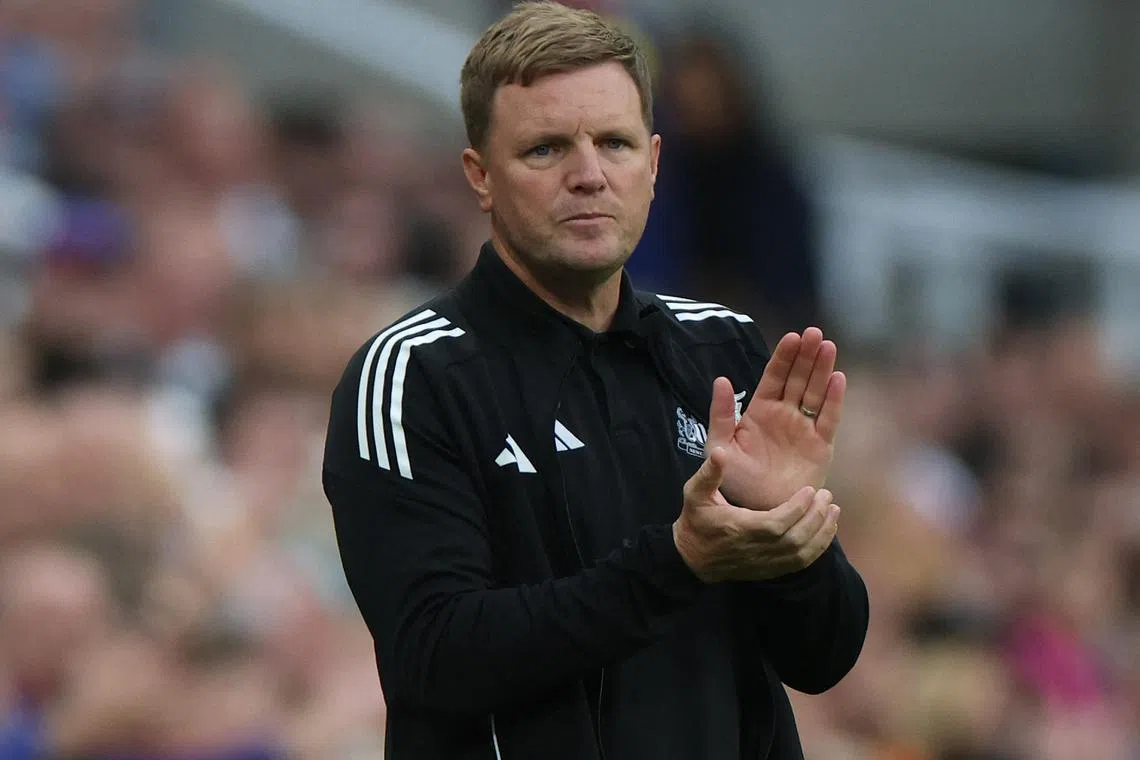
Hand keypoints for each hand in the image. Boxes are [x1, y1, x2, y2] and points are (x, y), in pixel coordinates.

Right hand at [673, 447, 840, 582]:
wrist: (691, 557)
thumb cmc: (696, 521)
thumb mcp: (694, 493)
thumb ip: (708, 474)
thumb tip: (720, 452)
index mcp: (738, 528)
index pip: (775, 524)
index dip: (797, 509)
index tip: (810, 490)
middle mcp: (754, 549)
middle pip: (794, 539)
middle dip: (815, 517)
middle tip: (827, 495)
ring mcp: (764, 562)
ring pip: (801, 553)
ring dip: (822, 533)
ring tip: (833, 510)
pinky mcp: (770, 570)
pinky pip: (800, 564)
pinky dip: (818, 549)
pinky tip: (827, 531)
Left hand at [707, 327, 845, 509]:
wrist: (756, 510)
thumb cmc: (735, 480)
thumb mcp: (721, 445)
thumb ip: (721, 414)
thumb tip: (721, 380)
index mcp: (761, 411)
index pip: (774, 377)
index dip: (784, 357)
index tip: (793, 336)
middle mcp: (785, 415)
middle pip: (799, 378)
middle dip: (807, 355)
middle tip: (815, 333)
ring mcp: (804, 428)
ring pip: (815, 393)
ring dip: (822, 370)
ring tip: (828, 346)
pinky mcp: (820, 445)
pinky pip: (829, 418)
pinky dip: (834, 399)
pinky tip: (838, 379)